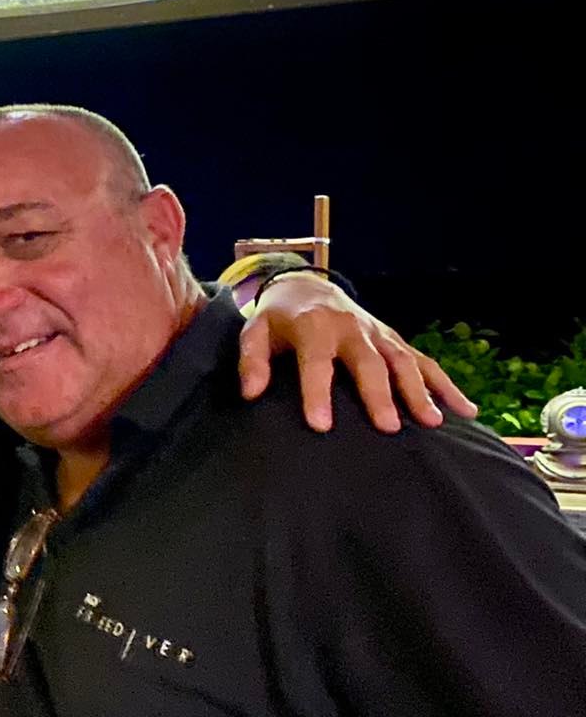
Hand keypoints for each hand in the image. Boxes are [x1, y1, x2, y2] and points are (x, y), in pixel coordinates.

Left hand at [240, 275, 475, 432]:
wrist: (308, 288)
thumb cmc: (279, 320)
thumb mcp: (255, 333)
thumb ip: (252, 361)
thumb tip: (251, 394)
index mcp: (314, 327)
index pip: (317, 362)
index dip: (317, 393)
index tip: (321, 425)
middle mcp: (352, 328)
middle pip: (369, 363)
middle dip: (379, 395)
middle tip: (387, 428)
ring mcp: (379, 334)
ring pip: (404, 362)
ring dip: (420, 392)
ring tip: (432, 423)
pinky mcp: (395, 341)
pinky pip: (425, 363)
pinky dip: (446, 386)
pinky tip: (466, 411)